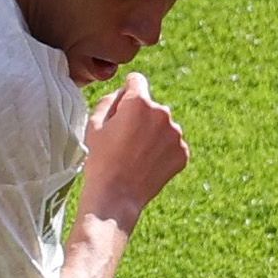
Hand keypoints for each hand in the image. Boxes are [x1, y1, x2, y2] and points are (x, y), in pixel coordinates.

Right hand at [77, 70, 189, 220]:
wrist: (116, 197)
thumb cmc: (100, 160)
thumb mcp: (94, 124)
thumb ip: (110, 99)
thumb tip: (125, 92)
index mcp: (139, 102)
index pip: (137, 80)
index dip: (127, 92)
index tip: (122, 108)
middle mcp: (163, 113)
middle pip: (151, 106)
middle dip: (140, 117)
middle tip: (124, 141)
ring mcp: (176, 134)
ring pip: (163, 126)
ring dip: (153, 135)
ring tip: (135, 156)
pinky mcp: (183, 153)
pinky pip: (172, 145)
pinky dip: (162, 152)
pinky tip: (146, 165)